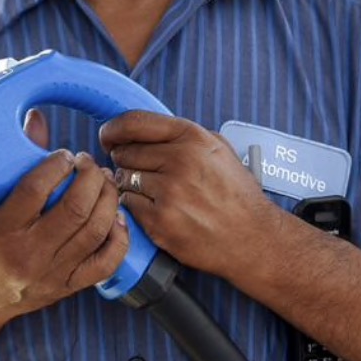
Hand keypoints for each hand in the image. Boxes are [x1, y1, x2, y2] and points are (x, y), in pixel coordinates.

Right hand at [0, 143, 127, 321]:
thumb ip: (14, 165)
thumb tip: (36, 119)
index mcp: (2, 229)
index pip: (36, 189)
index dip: (57, 164)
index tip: (64, 155)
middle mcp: (29, 253)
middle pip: (76, 208)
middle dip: (90, 177)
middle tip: (88, 164)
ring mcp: (52, 272)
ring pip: (96, 231)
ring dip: (108, 199)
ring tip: (103, 183)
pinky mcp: (68, 286)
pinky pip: (106, 262)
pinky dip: (118, 237)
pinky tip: (116, 217)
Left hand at [99, 111, 284, 277]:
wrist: (252, 238)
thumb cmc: (236, 194)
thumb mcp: (218, 149)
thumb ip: (182, 135)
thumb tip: (141, 129)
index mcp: (193, 138)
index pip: (134, 122)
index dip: (114, 129)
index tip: (108, 137)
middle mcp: (180, 161)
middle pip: (125, 152)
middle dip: (126, 161)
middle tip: (140, 171)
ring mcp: (169, 192)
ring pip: (123, 178)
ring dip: (130, 185)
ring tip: (153, 193)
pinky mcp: (160, 221)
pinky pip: (127, 204)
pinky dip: (135, 206)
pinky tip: (155, 209)